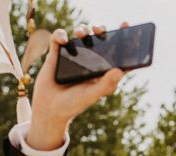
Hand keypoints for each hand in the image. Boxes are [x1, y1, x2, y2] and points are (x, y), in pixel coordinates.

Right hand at [27, 23, 125, 149]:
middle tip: (99, 30)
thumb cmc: (73, 104)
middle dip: (100, 30)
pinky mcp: (57, 53)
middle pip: (98, 39)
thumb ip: (106, 84)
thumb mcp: (92, 95)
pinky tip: (63, 41)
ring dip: (82, 29)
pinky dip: (60, 35)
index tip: (125, 26)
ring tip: (80, 33)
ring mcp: (73, 55)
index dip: (122, 39)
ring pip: (80, 35)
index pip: (115, 52)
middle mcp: (89, 60)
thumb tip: (120, 70)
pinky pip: (59, 37)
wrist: (49, 109)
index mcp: (101, 69)